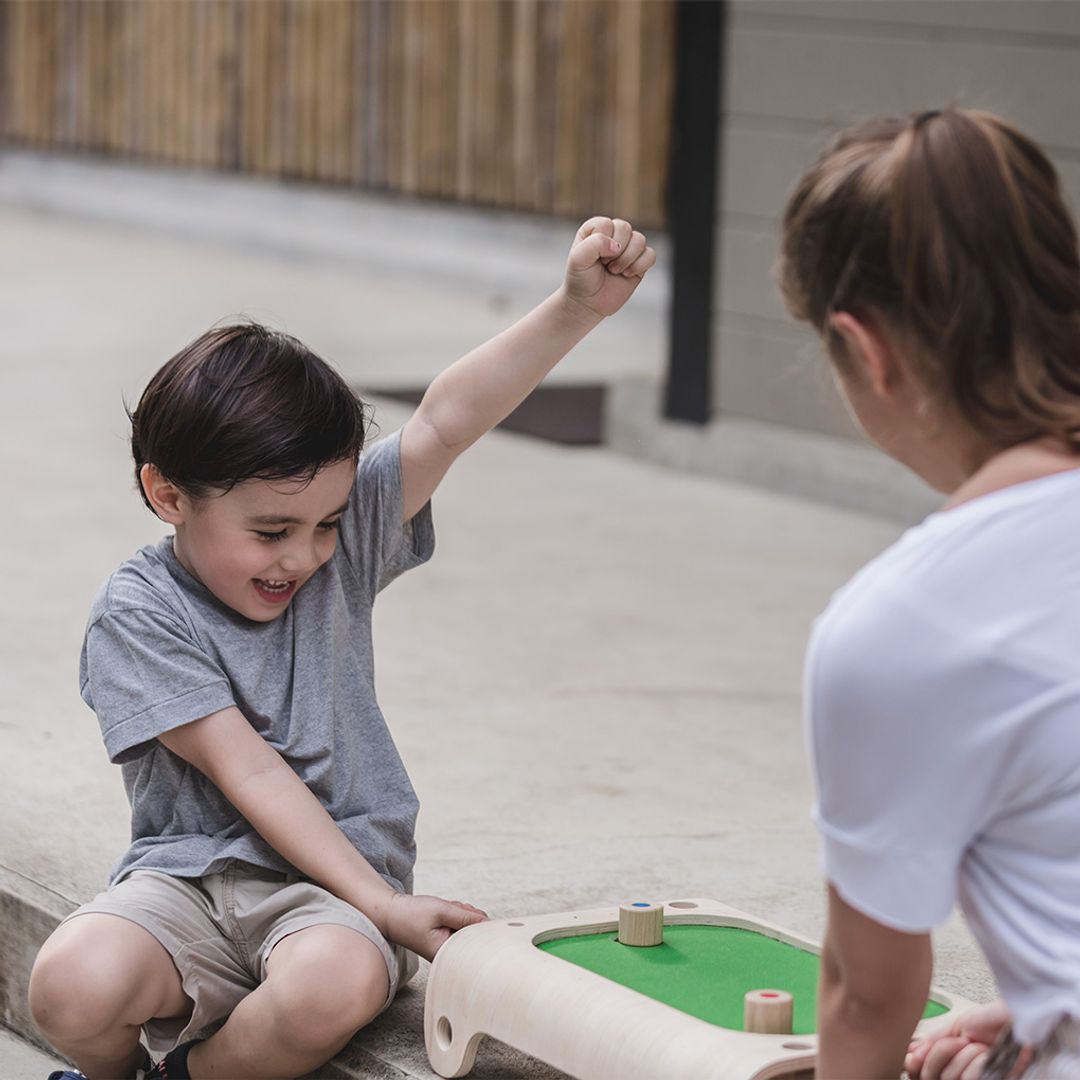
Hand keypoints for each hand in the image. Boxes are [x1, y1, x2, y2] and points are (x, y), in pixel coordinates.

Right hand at [383, 892, 486, 961]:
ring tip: (442, 910)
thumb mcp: (441, 911)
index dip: (475, 920)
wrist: (390, 914)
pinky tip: (442, 911)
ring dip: (459, 911)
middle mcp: (449, 954)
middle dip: (466, 913)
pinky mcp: (446, 939)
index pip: (476, 939)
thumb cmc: (411, 914)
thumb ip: (466, 916)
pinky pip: (460, 923)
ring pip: (468, 924)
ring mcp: (448, 946)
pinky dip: (455, 913)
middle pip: (475, 930)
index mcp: (446, 954)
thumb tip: (488, 922)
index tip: (461, 911)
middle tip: (449, 908)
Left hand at [562, 216, 655, 319]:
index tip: (594, 258)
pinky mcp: (640, 261)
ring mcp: (628, 247)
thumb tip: (617, 246)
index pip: (606, 224)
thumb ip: (594, 244)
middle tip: (605, 265)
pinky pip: (650, 255)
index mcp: (596, 228)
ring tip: (614, 271)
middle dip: (615, 251)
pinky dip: (640, 266)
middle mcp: (614, 234)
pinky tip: (627, 274)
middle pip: (625, 228)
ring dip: (627, 259)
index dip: (601, 243)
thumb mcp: (578, 259)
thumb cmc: (581, 279)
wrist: (588, 303)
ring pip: (640, 240)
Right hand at [905, 1001, 1029, 1079]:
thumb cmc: (991, 1021)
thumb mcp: (956, 1026)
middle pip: (929, 1074)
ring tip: (981, 1047)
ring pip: (949, 1077)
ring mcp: (974, 1079)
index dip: (916, 1062)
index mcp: (947, 1059)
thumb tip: (910, 1050)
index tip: (917, 1053)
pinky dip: (979, 1063)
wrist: (1016, 1020)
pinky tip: (990, 1056)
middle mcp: (958, 1072)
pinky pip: (969, 1079)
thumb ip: (933, 1040)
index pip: (918, 1071)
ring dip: (965, 1055)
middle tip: (963, 1040)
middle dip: (944, 1050)